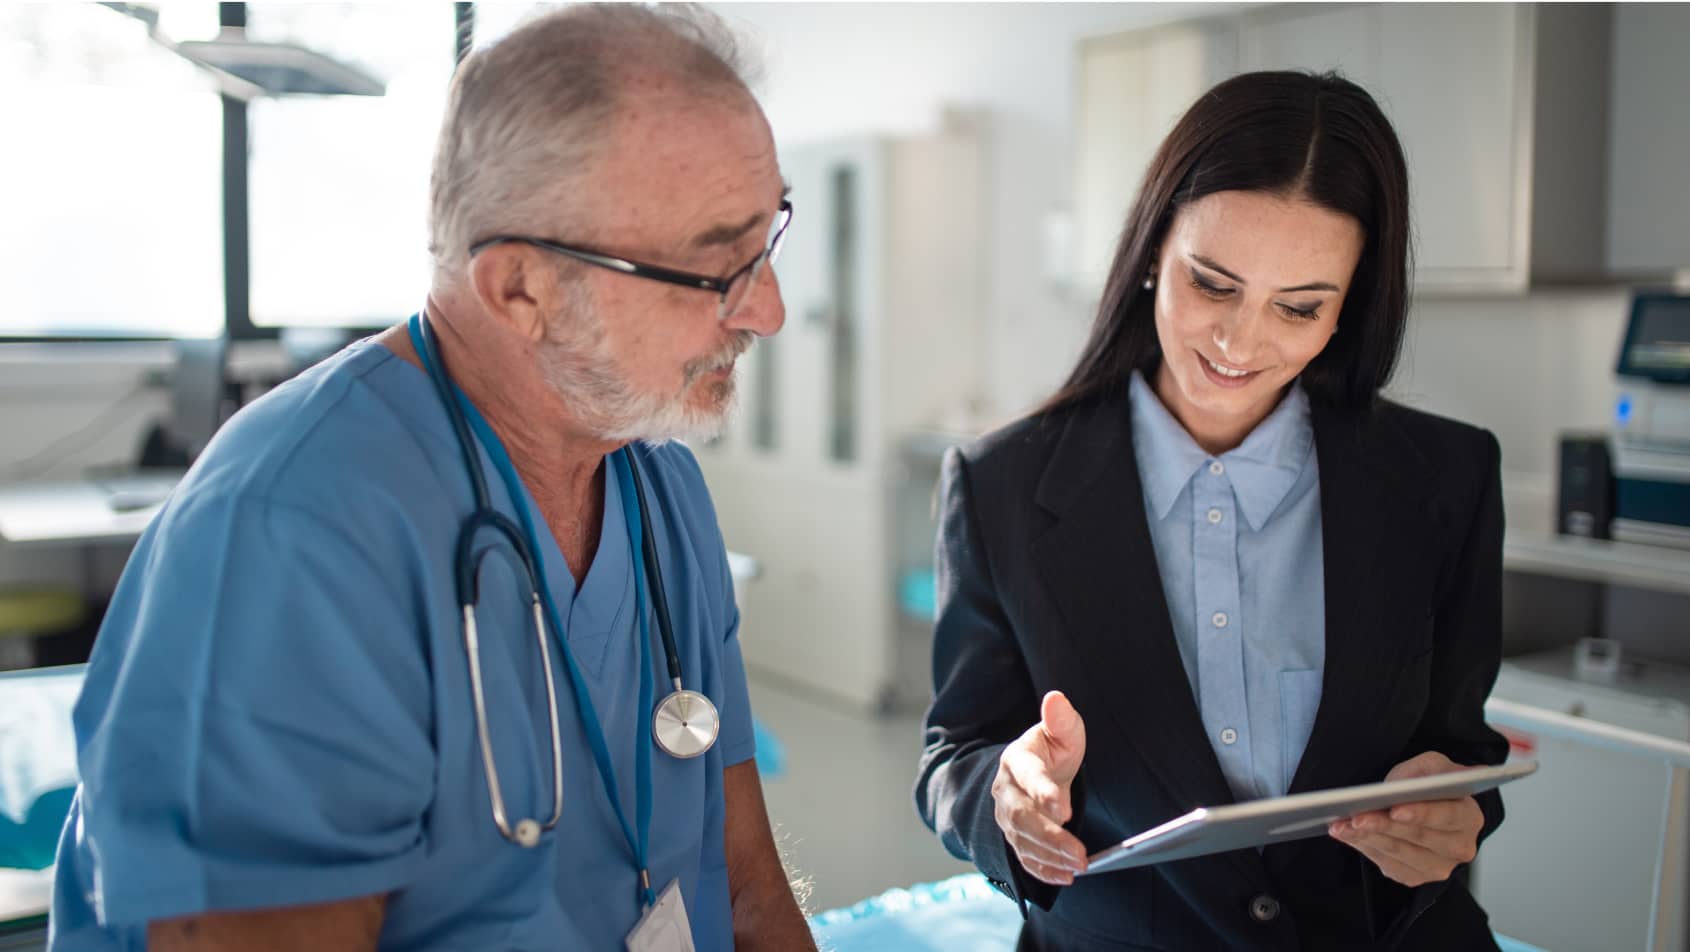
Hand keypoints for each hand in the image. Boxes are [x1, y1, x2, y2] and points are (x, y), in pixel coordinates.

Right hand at [992, 691, 1089, 884]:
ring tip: (1080, 866)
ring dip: (1051, 857)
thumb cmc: (1051, 750)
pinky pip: (1024, 858)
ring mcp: (1007, 817)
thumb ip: (1061, 718)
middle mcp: (1005, 791)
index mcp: (1016, 760)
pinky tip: (1065, 876)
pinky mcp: (1014, 838)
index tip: (1062, 809)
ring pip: (1023, 841)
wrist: (1033, 772)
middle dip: (1051, 837)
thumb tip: (1055, 698)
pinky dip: (1043, 870)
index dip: (1042, 792)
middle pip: (1022, 817)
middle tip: (1080, 853)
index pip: (1027, 776)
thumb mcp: (1060, 731)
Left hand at [1328, 751, 1483, 887]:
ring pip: (1398, 853)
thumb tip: (1438, 779)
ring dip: (1367, 838)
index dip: (1421, 814)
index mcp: (1469, 817)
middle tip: (1356, 816)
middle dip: (1384, 825)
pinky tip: (1346, 834)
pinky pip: (1386, 864)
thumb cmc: (1427, 786)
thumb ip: (1434, 769)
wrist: (1420, 807)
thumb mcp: (1432, 766)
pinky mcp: (1415, 876)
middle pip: (1418, 837)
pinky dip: (1363, 847)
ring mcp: (1438, 866)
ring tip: (1342, 825)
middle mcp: (1459, 847)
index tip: (1395, 809)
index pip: (1446, 816)